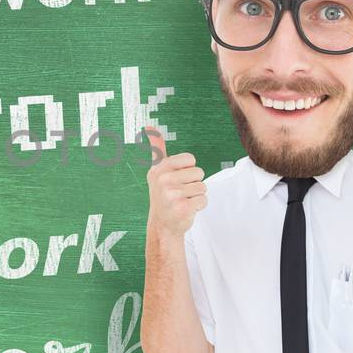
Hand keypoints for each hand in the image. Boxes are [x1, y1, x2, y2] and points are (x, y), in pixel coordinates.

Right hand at [144, 126, 206, 240]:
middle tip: (180, 193)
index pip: (190, 159)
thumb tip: (148, 127)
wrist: (163, 225)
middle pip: (199, 173)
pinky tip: (186, 209)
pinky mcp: (182, 207)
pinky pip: (204, 200)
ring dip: (196, 196)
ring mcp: (172, 194)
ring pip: (202, 187)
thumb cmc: (164, 195)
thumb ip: (156, 149)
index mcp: (159, 169)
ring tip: (183, 201)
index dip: (189, 170)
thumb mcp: (158, 172)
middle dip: (194, 184)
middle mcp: (163, 180)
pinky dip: (199, 206)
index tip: (177, 179)